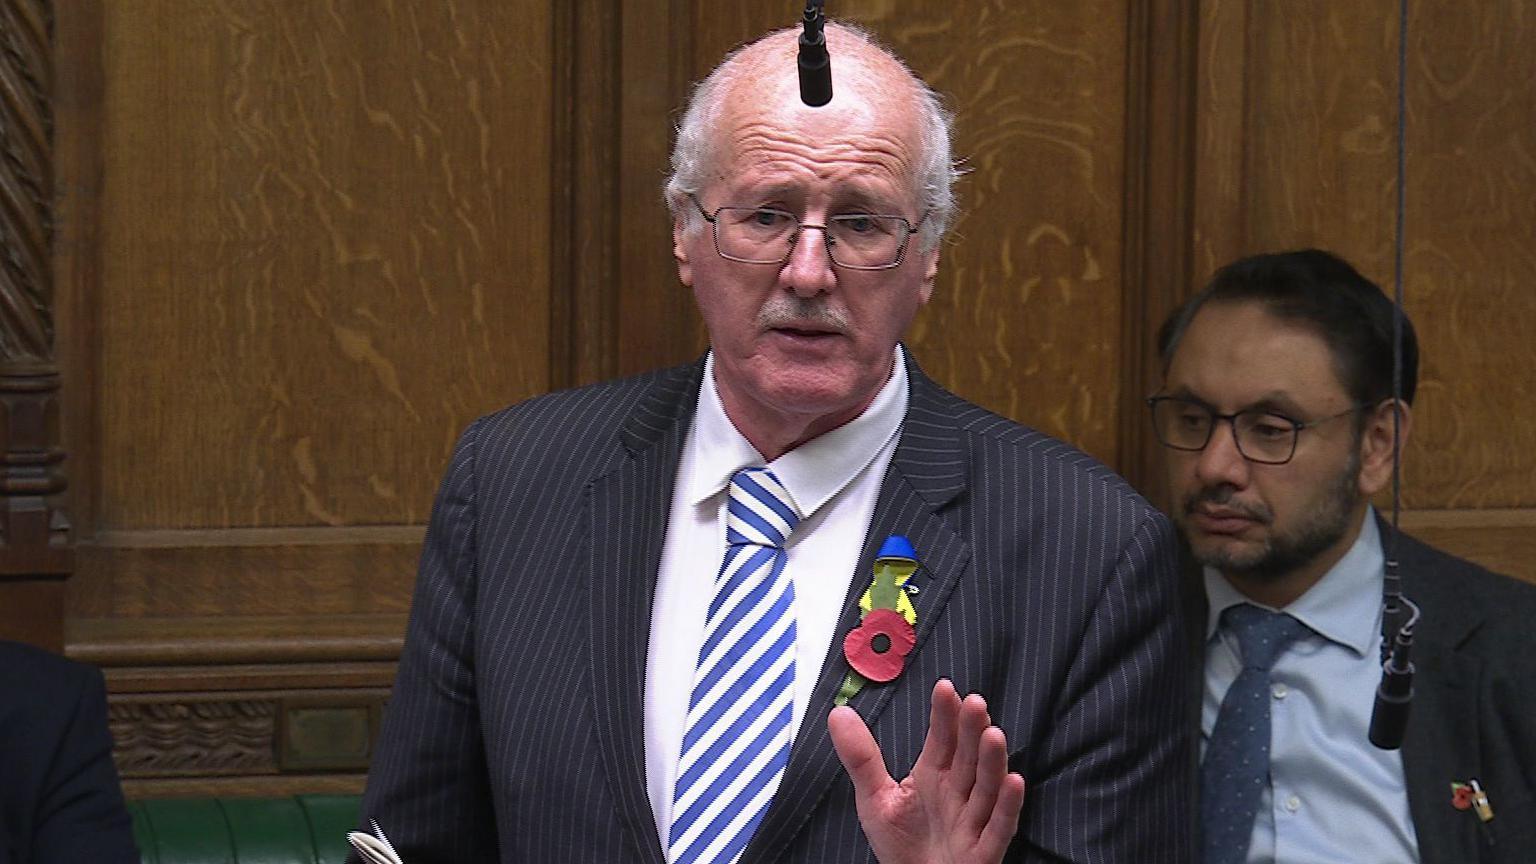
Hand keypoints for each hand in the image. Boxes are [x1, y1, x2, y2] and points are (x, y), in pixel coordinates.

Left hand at [828, 679, 1025, 863]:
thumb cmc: (901, 845)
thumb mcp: (875, 798)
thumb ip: (860, 757)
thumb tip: (838, 713)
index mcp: (933, 777)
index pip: (942, 740)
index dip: (944, 715)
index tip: (945, 688)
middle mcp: (956, 794)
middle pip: (968, 758)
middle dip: (971, 731)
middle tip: (974, 703)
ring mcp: (971, 821)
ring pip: (986, 788)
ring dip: (992, 762)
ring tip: (993, 734)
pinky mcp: (981, 851)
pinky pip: (998, 828)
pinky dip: (1007, 806)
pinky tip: (1013, 782)